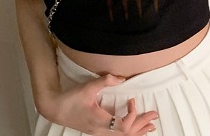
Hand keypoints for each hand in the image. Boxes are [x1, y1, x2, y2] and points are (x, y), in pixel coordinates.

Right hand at [38, 74, 158, 134]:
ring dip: (137, 131)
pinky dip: (128, 133)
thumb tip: (121, 78)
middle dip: (142, 125)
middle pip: (126, 134)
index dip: (132, 115)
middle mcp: (101, 131)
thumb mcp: (88, 87)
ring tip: (150, 127)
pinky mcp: (96, 130)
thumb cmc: (70, 99)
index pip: (123, 127)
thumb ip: (105, 81)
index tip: (132, 100)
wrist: (55, 108)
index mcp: (100, 122)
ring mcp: (99, 132)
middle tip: (155, 116)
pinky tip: (133, 130)